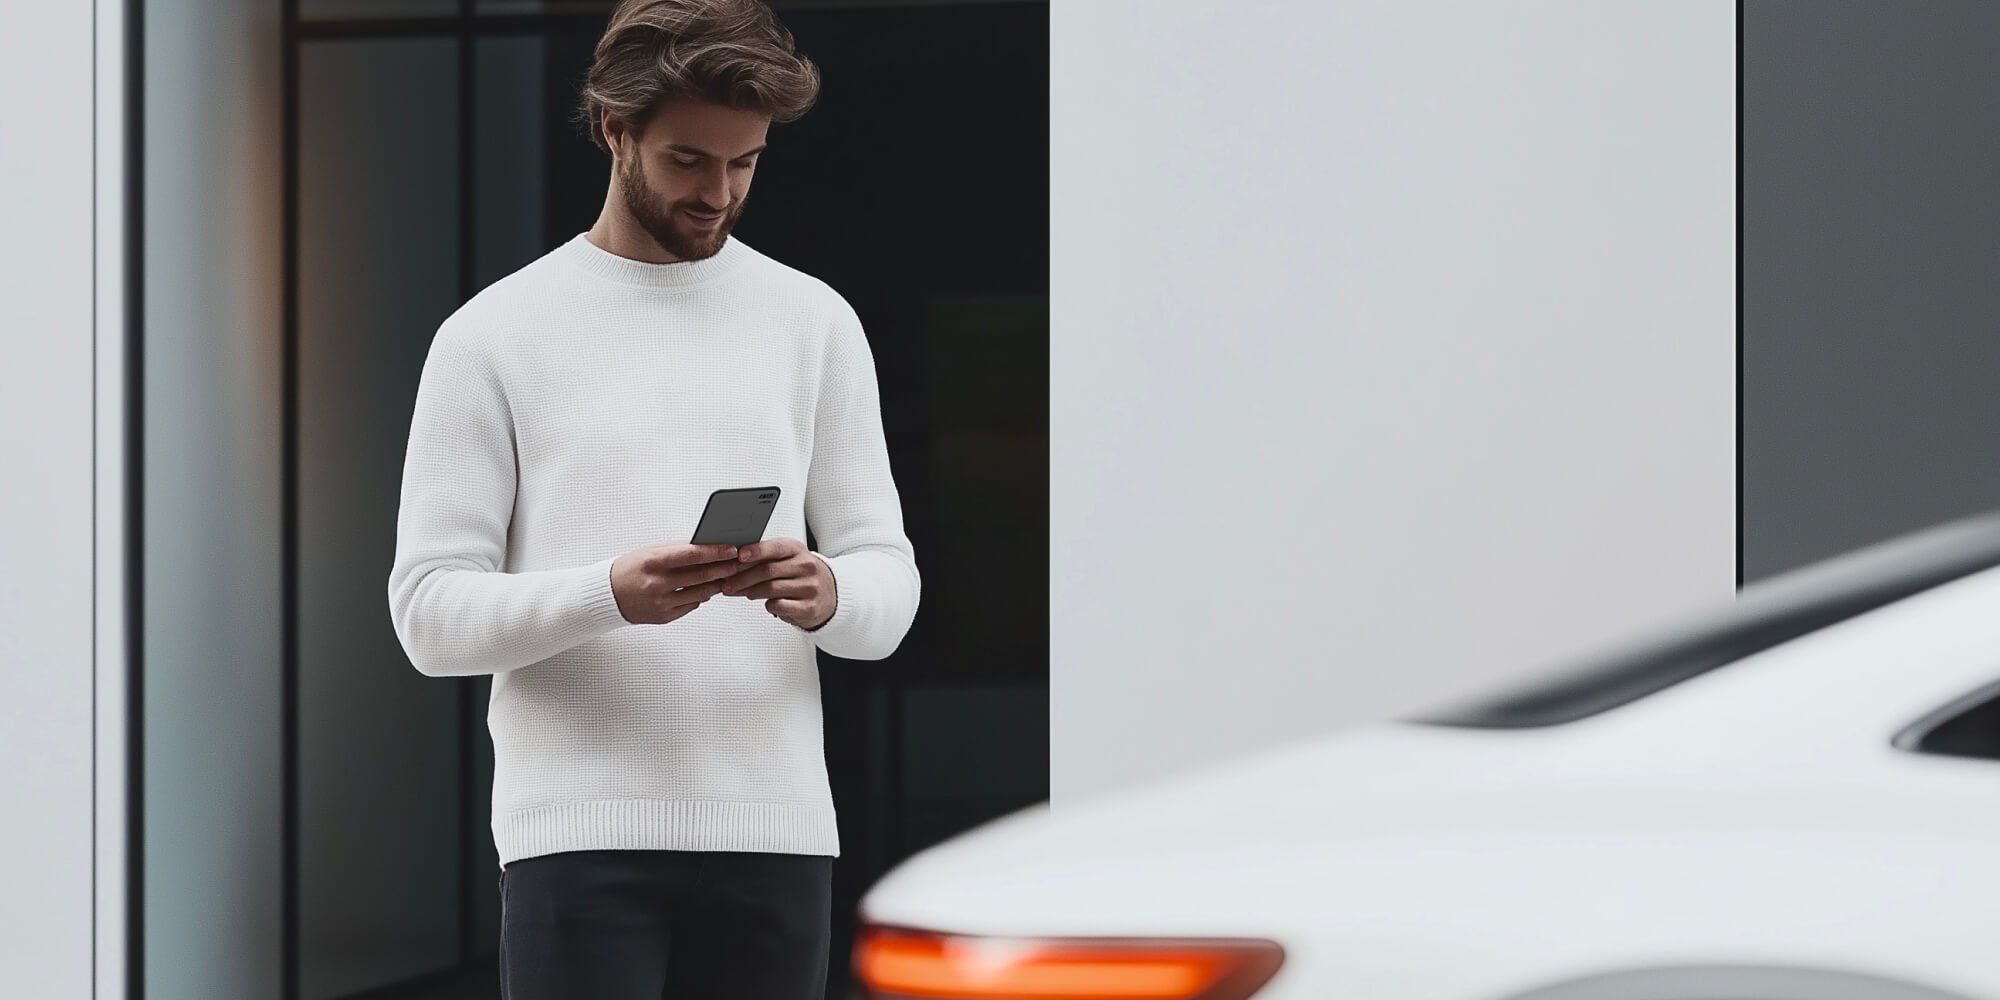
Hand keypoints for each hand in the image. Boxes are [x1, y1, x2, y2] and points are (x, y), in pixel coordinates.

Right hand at [609, 543, 740, 624]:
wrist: (607, 595)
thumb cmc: (630, 568)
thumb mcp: (650, 552)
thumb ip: (678, 549)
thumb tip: (707, 545)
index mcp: (652, 563)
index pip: (691, 555)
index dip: (715, 552)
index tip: (732, 549)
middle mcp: (656, 584)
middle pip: (701, 576)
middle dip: (724, 568)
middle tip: (739, 563)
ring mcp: (660, 603)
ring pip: (700, 594)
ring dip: (717, 584)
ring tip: (727, 575)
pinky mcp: (663, 617)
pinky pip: (691, 606)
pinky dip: (701, 596)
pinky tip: (706, 588)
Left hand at [720, 538, 836, 630]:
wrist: (829, 594)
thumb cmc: (799, 574)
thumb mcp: (786, 559)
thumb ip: (764, 558)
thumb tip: (732, 561)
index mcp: (797, 549)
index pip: (775, 547)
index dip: (756, 551)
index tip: (738, 555)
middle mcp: (806, 566)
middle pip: (768, 570)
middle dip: (742, 578)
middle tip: (727, 584)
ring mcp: (809, 587)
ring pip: (771, 589)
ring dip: (750, 592)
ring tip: (740, 593)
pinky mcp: (809, 607)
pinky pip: (780, 605)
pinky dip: (769, 605)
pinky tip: (766, 603)